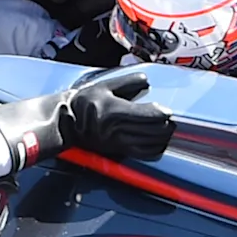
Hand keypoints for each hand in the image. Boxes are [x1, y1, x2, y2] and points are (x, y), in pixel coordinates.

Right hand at [0, 72, 177, 167]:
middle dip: (167, 125)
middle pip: (154, 131)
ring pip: (152, 144)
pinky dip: (156, 149)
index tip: (167, 110)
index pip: (148, 115)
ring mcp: (119, 143)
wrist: (66, 123)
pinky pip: (144, 154)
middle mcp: (118, 130)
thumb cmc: (84, 102)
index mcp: (115, 112)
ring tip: (167, 129)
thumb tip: (147, 82)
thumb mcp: (104, 86)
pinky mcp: (119, 151)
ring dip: (164, 138)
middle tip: (171, 119)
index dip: (162, 113)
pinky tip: (158, 142)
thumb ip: (127, 82)